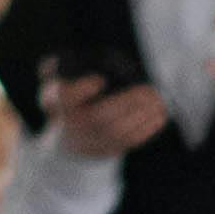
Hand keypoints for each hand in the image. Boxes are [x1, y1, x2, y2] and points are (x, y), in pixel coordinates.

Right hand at [42, 61, 167, 164]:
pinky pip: (129, 142)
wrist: (68, 145)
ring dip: (142, 115)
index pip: (65, 99)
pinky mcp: (109, 152)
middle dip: (126, 103)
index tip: (98, 80)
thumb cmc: (66, 107)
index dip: (81, 90)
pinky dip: (148, 129)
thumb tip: (58, 62)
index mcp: (60, 106)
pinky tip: (160, 115)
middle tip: (149, 90)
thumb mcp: (54, 88)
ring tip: (159, 100)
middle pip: (99, 118)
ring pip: (118, 132)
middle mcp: (74, 127)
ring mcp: (91, 142)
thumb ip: (54, 71)